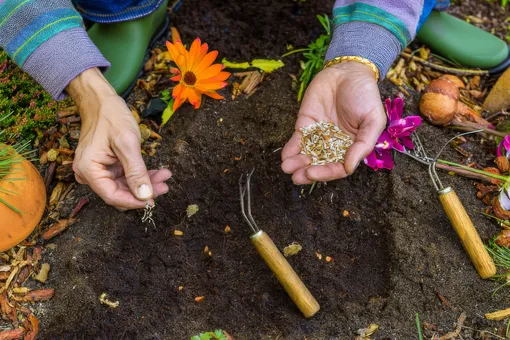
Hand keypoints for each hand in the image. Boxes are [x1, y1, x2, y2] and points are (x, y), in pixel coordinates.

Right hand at [67, 68, 171, 209]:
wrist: (101, 100)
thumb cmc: (111, 116)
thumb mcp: (127, 143)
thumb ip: (136, 171)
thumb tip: (145, 195)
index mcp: (89, 169)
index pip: (112, 196)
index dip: (133, 201)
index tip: (153, 200)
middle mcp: (89, 173)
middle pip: (119, 192)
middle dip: (143, 191)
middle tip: (165, 186)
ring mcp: (97, 170)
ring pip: (124, 186)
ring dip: (145, 183)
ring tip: (165, 176)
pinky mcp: (106, 166)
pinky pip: (124, 177)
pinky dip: (140, 175)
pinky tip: (157, 172)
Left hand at [281, 61, 386, 183]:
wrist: (349, 71)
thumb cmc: (366, 95)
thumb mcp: (373, 121)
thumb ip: (363, 145)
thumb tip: (348, 168)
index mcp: (351, 148)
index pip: (337, 168)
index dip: (326, 173)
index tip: (314, 173)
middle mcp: (334, 145)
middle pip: (319, 164)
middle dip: (307, 172)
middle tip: (298, 177)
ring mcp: (318, 135)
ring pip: (306, 154)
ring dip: (296, 163)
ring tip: (288, 168)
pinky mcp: (306, 124)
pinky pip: (297, 140)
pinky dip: (291, 149)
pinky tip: (285, 156)